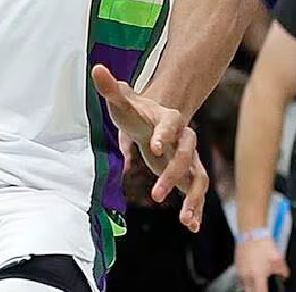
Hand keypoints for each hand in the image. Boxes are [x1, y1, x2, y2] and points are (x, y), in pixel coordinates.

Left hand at [91, 65, 208, 231]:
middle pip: (185, 155)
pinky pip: (197, 191)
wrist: (152, 120)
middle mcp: (185, 138)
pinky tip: (191, 226)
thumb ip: (110, 87)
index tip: (153, 147)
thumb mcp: (122, 101)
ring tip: (185, 220)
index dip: (163, 134)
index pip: (170, 124)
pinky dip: (196, 208)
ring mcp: (189, 158)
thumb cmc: (136, 111)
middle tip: (155, 194)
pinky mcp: (189, 174)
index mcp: (169, 119)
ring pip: (198, 177)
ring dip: (193, 198)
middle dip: (172, 174)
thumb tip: (96, 68)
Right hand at [236, 236, 289, 291]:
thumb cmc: (263, 245)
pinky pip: (241, 278)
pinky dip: (246, 279)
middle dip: (256, 291)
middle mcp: (247, 275)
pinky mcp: (237, 265)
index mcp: (258, 276)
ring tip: (257, 281)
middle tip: (262, 287)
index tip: (267, 290)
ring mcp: (240, 270)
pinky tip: (252, 274)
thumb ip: (283, 272)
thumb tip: (284, 276)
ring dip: (251, 287)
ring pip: (244, 286)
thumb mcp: (279, 259)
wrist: (251, 233)